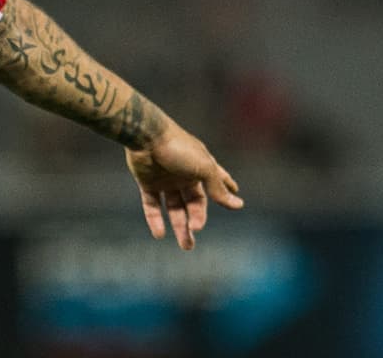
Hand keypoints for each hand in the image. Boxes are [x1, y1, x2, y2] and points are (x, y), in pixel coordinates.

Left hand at [125, 124, 242, 249]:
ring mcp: (165, 179)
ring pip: (174, 207)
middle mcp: (183, 174)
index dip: (225, 191)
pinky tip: (160, 234)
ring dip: (179, 226)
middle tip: (196, 236)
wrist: (145, 136)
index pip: (217, 182)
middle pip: (193, 203)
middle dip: (196, 221)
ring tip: (186, 245)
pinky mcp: (147, 183)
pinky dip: (155, 219)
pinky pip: (152, 205)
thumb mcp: (204, 168)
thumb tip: (237, 203)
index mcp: (200, 167)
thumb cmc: (178, 148)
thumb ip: (218, 188)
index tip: (237, 201)